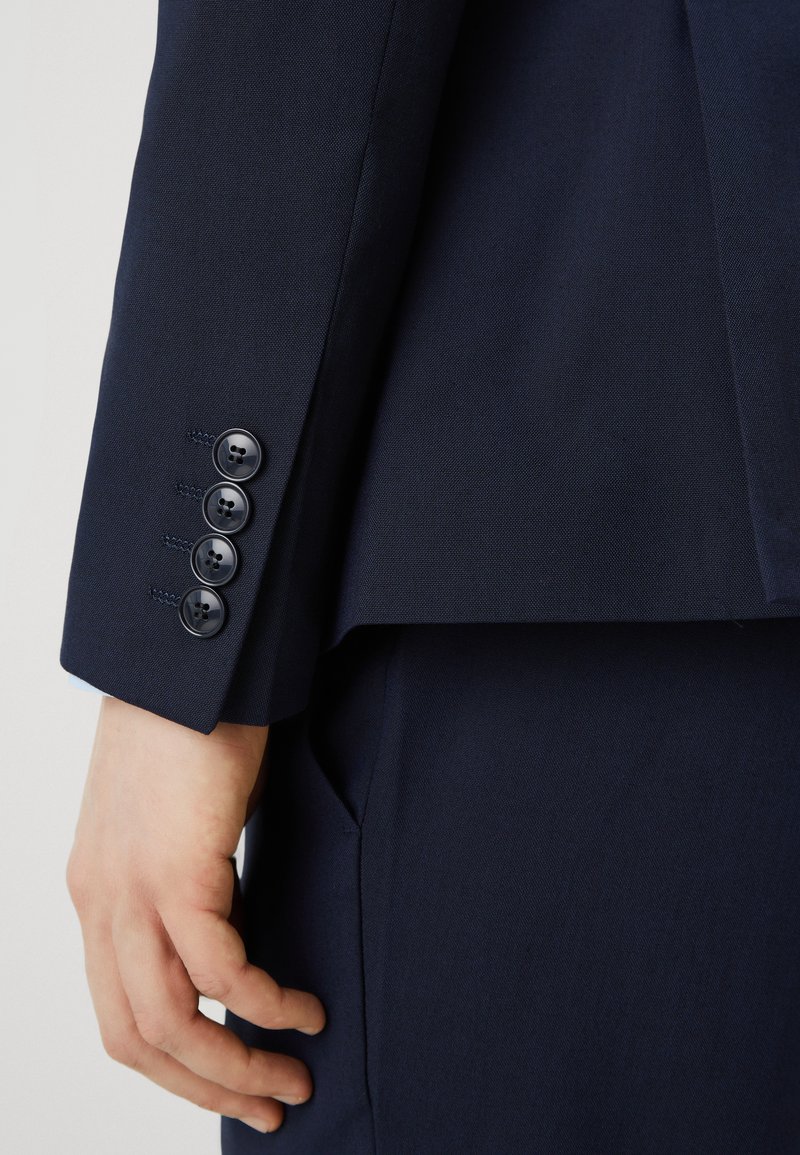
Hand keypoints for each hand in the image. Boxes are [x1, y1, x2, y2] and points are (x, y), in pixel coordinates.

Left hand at [66, 695, 325, 1134]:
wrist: (184, 664)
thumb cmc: (191, 729)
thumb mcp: (182, 822)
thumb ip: (196, 883)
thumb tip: (238, 932)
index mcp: (97, 892)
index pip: (119, 1011)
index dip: (175, 1065)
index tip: (230, 1080)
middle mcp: (100, 903)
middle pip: (137, 1037)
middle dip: (206, 1086)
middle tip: (271, 1106)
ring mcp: (128, 892)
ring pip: (171, 1022)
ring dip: (235, 1066)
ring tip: (293, 1079)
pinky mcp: (173, 874)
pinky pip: (221, 972)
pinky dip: (264, 1005)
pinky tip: (302, 1009)